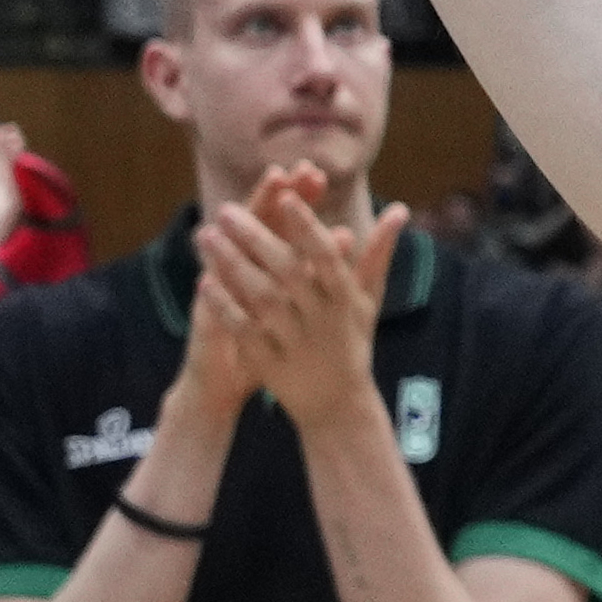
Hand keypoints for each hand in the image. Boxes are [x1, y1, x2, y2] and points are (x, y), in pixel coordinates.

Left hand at [198, 168, 401, 432]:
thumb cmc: (352, 341)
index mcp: (345, 297)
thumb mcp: (368, 299)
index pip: (326, 255)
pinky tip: (203, 281)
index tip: (285, 195)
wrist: (338, 405)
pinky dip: (224, 306)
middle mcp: (322, 317)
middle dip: (256, 237)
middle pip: (287, 271)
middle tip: (227, 210)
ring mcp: (295, 341)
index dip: (306, 226)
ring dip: (232, 265)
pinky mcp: (270, 363)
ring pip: (261, 298)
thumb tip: (399, 208)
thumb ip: (378, 252)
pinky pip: (244, 330)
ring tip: (206, 235)